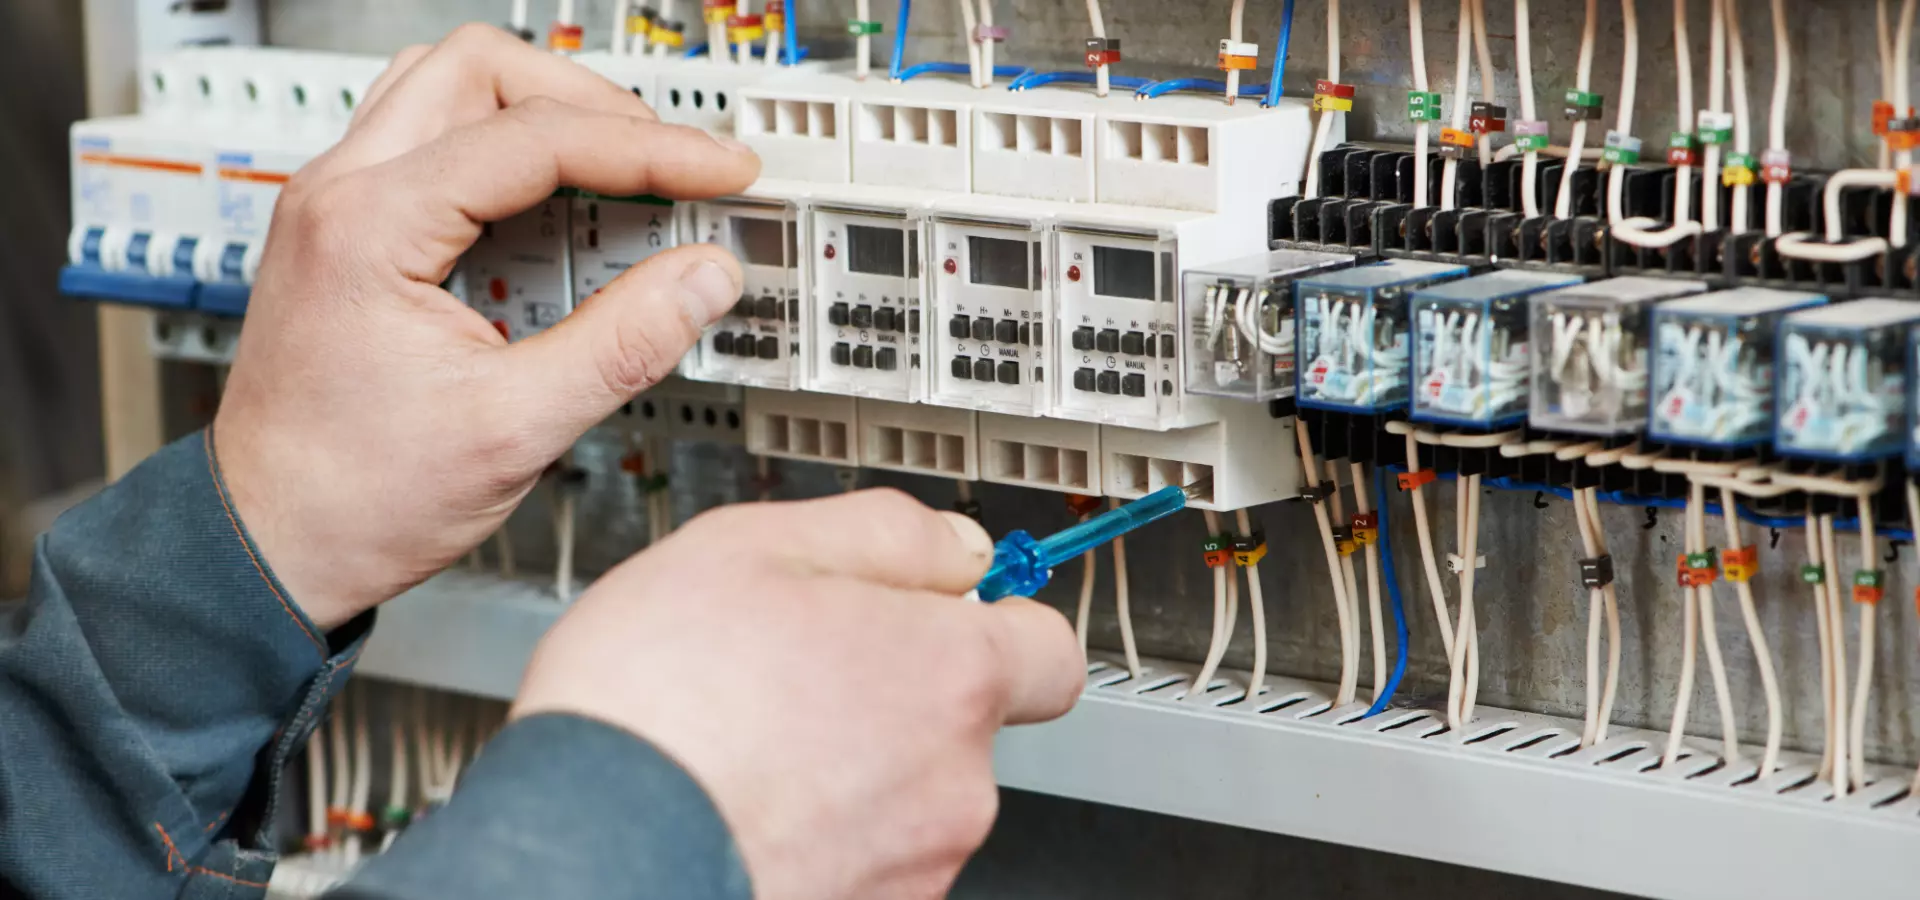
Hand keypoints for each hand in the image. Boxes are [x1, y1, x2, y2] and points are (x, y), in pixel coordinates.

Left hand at [212, 25, 759, 629]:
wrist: (272, 544)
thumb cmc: (353, 498)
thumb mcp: (515, 428)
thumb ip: (623, 343)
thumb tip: (703, 279)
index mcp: (369, 227)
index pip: (536, 137)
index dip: (649, 148)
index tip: (718, 172)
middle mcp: (340, 193)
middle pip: (483, 71)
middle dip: (592, 105)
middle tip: (667, 163)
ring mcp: (339, 206)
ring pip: (453, 91)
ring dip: (545, 118)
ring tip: (619, 180)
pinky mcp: (352, 231)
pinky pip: (438, 146)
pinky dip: (510, 160)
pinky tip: (558, 221)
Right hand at [512, 490, 1084, 899]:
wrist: (585, 854)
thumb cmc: (653, 711)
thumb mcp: (752, 547)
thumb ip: (880, 533)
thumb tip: (953, 547)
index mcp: (947, 674)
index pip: (1049, 647)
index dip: (997, 620)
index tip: (947, 610)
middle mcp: (952, 783)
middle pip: (961, 723)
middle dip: (892, 692)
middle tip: (793, 671)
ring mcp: (912, 867)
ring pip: (905, 795)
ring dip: (847, 766)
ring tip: (745, 742)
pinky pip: (858, 859)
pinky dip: (811, 832)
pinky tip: (737, 804)